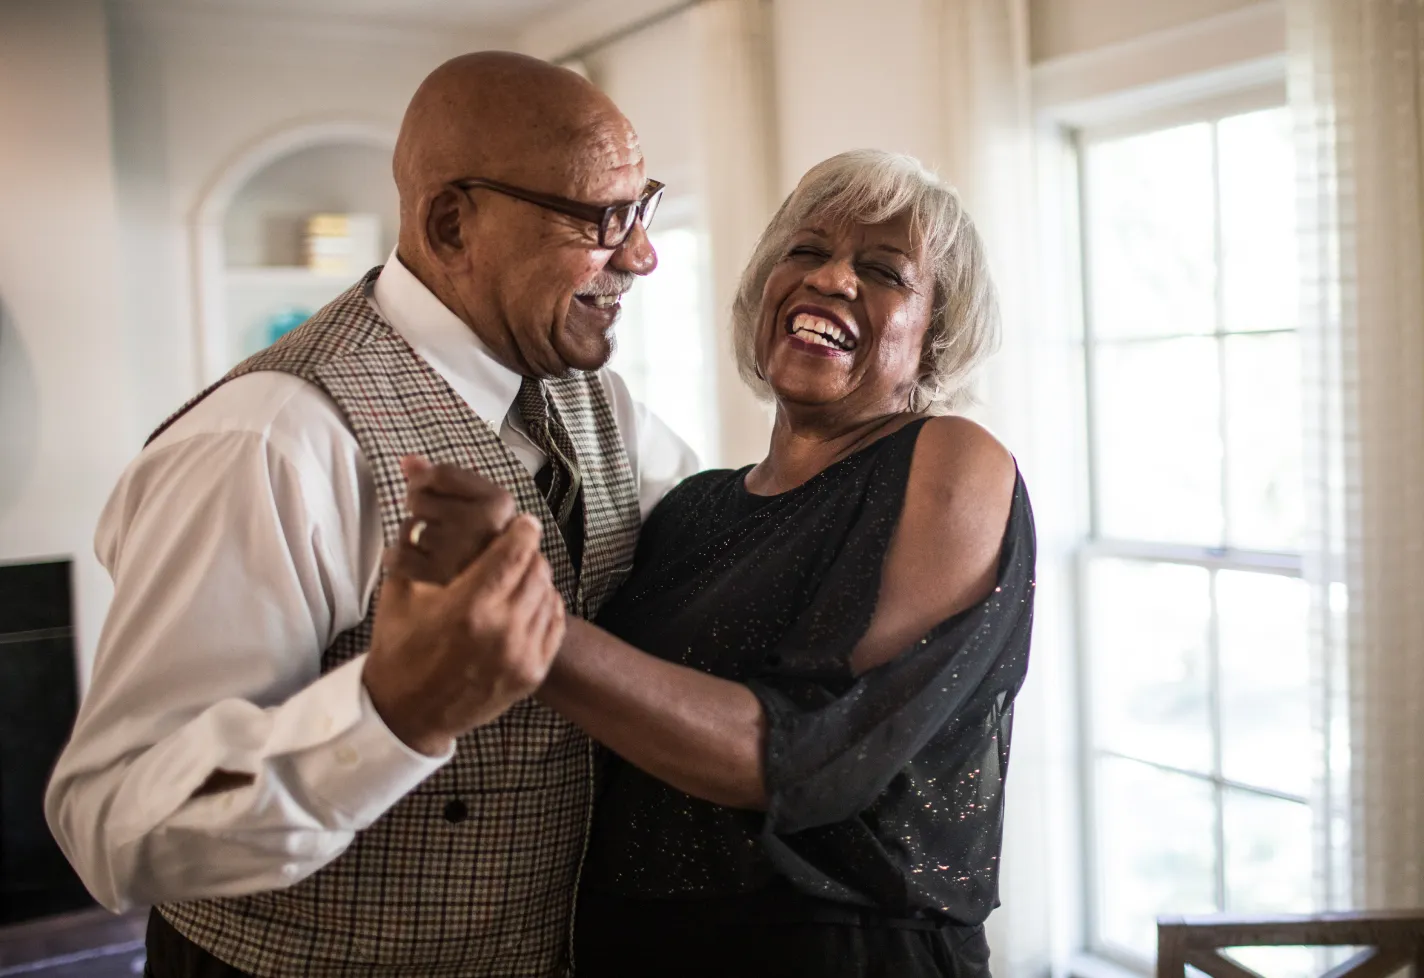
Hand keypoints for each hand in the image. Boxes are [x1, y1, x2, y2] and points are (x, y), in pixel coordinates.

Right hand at [363, 461, 565, 756]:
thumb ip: (415, 547)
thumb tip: (423, 509)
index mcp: (469, 606)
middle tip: (516, 548)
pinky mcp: (532, 674)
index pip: (516, 552)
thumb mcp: (399, 594)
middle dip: (528, 553)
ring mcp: (521, 655)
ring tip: (517, 576)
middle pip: (537, 569)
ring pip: (549, 595)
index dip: (523, 531)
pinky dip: (544, 607)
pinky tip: (526, 603)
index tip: (523, 522)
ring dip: (536, 579)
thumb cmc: (399, 650)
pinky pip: (554, 624)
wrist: (405, 714)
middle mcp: (502, 630)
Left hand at [390, 455, 517, 584]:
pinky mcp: (443, 577)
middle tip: (433, 523)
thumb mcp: (478, 505)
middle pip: (419, 498)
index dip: (422, 480)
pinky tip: (411, 560)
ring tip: (430, 546)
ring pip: (409, 527)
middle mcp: (484, 524)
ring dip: (411, 535)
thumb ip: (443, 479)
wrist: (501, 590)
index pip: (441, 473)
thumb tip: (406, 460)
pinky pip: (399, 556)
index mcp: (499, 501)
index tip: (423, 491)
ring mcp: (463, 551)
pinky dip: (396, 558)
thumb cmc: (485, 542)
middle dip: (418, 508)